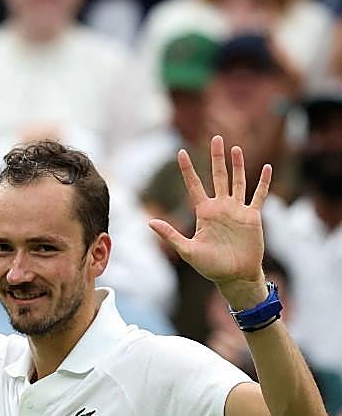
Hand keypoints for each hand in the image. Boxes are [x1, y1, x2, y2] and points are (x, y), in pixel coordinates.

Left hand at [149, 136, 270, 305]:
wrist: (234, 276)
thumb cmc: (210, 267)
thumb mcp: (187, 250)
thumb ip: (170, 235)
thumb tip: (149, 222)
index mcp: (204, 212)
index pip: (194, 185)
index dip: (188, 170)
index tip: (181, 152)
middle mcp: (220, 207)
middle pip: (217, 176)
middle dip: (216, 158)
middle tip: (215, 138)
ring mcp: (237, 210)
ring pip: (237, 181)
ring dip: (237, 165)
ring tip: (235, 148)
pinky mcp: (252, 217)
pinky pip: (258, 196)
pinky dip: (263, 182)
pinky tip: (266, 168)